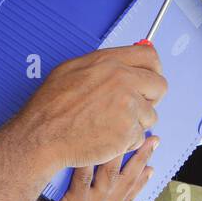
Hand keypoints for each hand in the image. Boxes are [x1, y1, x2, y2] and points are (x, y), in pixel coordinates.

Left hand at [9, 134, 157, 200]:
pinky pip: (84, 176)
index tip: (151, 167)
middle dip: (142, 159)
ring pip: (112, 175)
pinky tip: (94, 142)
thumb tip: (73, 193)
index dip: (141, 181)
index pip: (128, 197)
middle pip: (128, 181)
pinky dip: (90, 159)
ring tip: (131, 135)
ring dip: (123, 152)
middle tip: (153, 140)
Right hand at [10, 44, 166, 169]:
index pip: (150, 58)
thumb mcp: (70, 70)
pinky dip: (125, 142)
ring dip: (135, 124)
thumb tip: (121, 65)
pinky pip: (139, 137)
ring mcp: (127, 106)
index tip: (149, 80)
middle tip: (133, 108)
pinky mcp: (127, 131)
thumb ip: (101, 65)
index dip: (153, 70)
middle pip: (160, 86)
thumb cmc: (49, 108)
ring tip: (109, 126)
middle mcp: (122, 80)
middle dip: (150, 99)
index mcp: (108, 62)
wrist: (41, 137)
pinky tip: (104, 139)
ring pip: (150, 116)